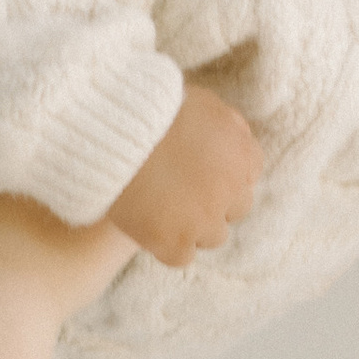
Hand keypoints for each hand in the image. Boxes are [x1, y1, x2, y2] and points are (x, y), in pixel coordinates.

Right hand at [108, 84, 262, 266]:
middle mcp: (231, 190)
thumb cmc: (150, 108)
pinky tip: (149, 225)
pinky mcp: (176, 244)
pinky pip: (182, 256)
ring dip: (193, 226)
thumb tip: (232, 140)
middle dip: (213, 201)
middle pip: (235, 209)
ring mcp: (205, 222)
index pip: (248, 174)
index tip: (202, 169)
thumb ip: (225, 125)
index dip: (224, 173)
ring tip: (162, 207)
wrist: (110, 131)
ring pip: (212, 236)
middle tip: (181, 190)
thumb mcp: (201, 101)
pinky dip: (167, 245)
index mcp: (242, 153)